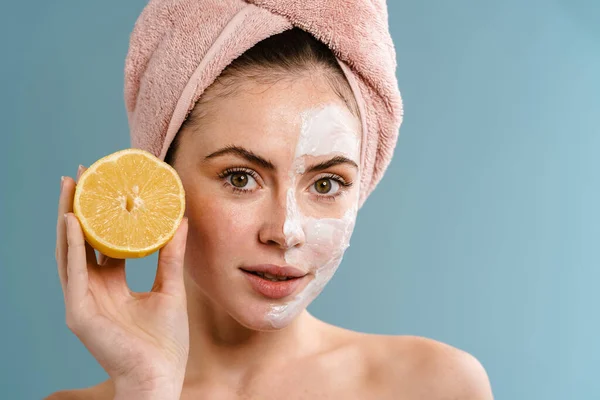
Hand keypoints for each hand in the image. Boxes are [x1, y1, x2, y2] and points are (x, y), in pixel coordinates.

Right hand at [55, 165, 189, 398]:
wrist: (162, 376)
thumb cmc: (166, 342)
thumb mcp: (170, 288)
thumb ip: (172, 255)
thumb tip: (181, 220)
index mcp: (112, 285)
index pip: (102, 243)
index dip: (103, 215)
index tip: (107, 184)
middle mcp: (93, 289)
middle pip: (82, 241)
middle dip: (80, 207)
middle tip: (82, 174)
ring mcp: (83, 300)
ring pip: (70, 251)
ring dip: (68, 218)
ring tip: (71, 186)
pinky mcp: (79, 313)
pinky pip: (72, 274)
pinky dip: (72, 246)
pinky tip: (74, 220)